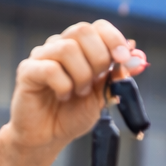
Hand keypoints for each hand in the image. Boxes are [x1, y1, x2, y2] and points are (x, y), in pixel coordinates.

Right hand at [7, 20, 148, 154]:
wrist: (47, 137)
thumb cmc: (72, 115)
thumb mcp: (101, 97)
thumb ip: (116, 77)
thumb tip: (137, 57)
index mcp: (80, 48)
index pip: (97, 27)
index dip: (113, 39)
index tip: (123, 59)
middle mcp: (59, 46)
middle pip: (82, 31)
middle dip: (97, 57)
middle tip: (95, 81)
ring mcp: (41, 56)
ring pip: (67, 48)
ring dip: (80, 75)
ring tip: (78, 93)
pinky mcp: (27, 71)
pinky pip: (50, 68)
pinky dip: (63, 85)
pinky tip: (62, 96)